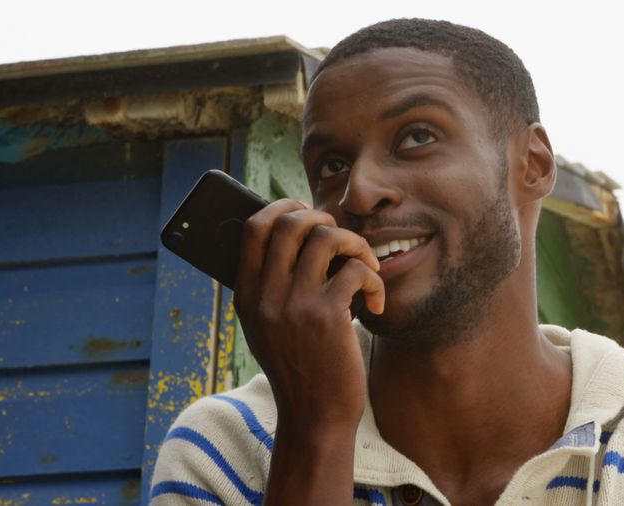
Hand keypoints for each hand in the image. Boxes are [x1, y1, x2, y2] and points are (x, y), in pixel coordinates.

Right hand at [234, 199, 383, 426]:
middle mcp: (265, 295)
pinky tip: (376, 302)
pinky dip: (374, 279)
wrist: (315, 415)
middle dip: (324, 220)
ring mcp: (294, 304)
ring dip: (355, 243)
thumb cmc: (300, 365)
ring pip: (327, 237)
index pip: (254, 228)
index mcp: (246, 294)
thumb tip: (295, 235)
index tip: (307, 214)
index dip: (283, 208)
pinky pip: (356, 269)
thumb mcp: (267, 327)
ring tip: (365, 265)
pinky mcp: (328, 316)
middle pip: (290, 222)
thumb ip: (271, 286)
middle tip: (343, 240)